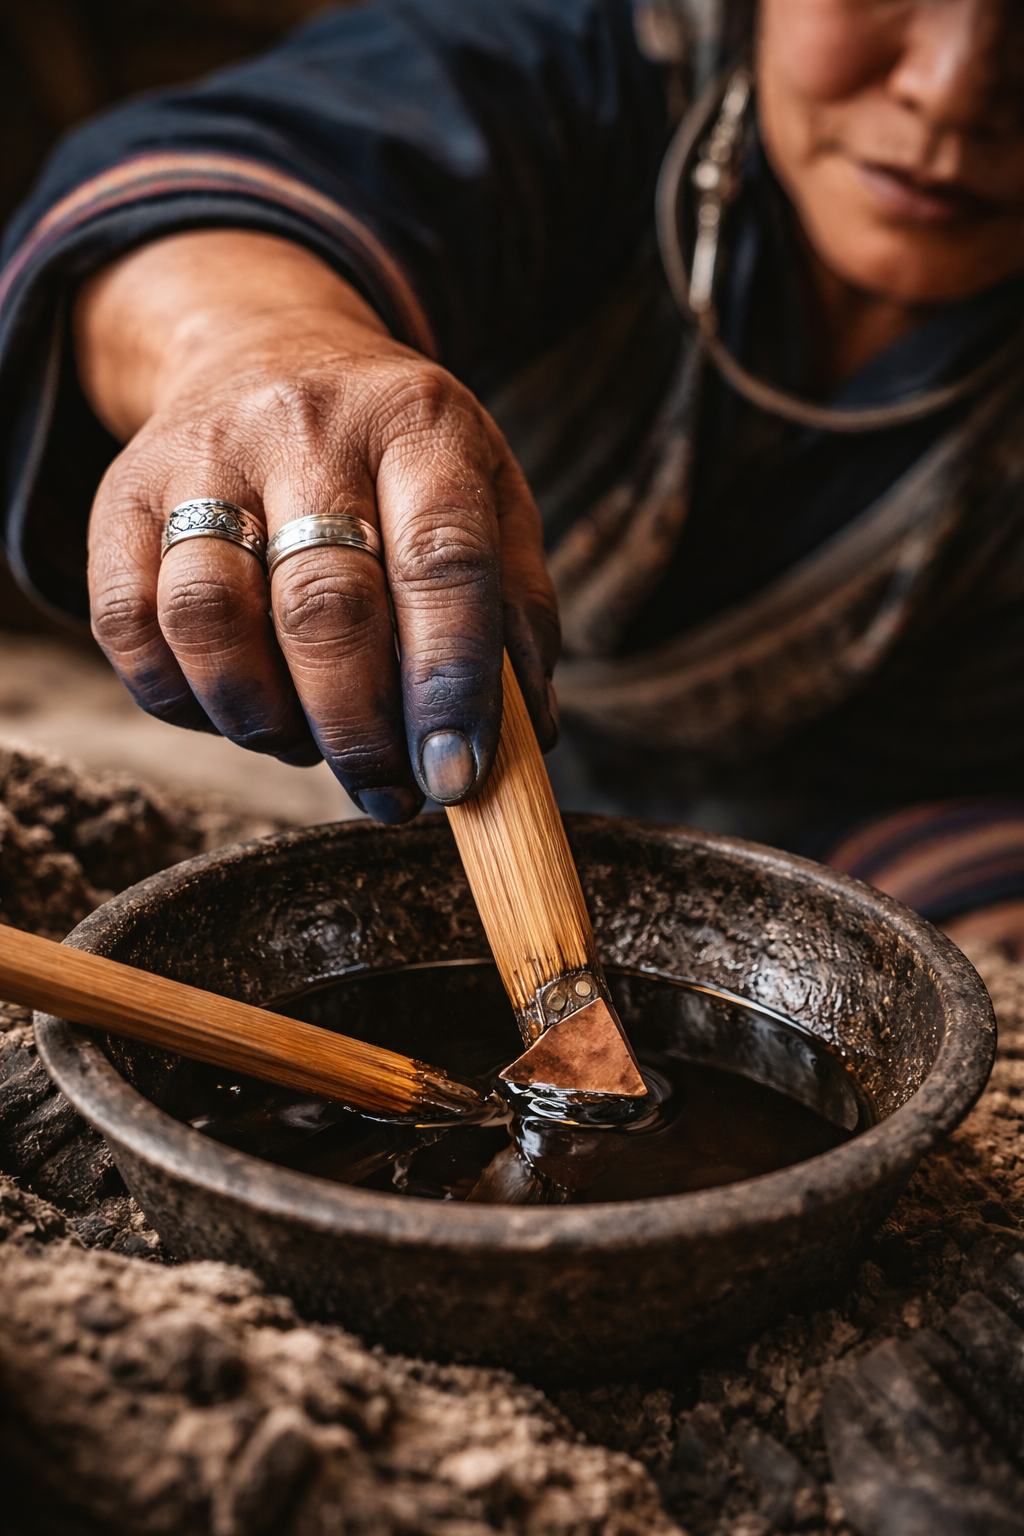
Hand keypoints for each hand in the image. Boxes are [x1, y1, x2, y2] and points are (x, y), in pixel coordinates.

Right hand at [74, 230, 558, 821]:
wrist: (265, 349)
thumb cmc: (398, 460)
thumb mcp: (488, 497)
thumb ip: (515, 614)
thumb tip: (522, 743)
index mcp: (418, 424)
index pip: (440, 561)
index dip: (448, 684)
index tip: (454, 775)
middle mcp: (305, 427)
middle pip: (322, 606)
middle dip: (358, 730)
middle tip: (388, 790)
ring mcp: (201, 457)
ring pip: (208, 617)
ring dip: (263, 720)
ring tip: (308, 743)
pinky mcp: (120, 497)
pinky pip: (129, 627)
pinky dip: (182, 699)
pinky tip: (236, 709)